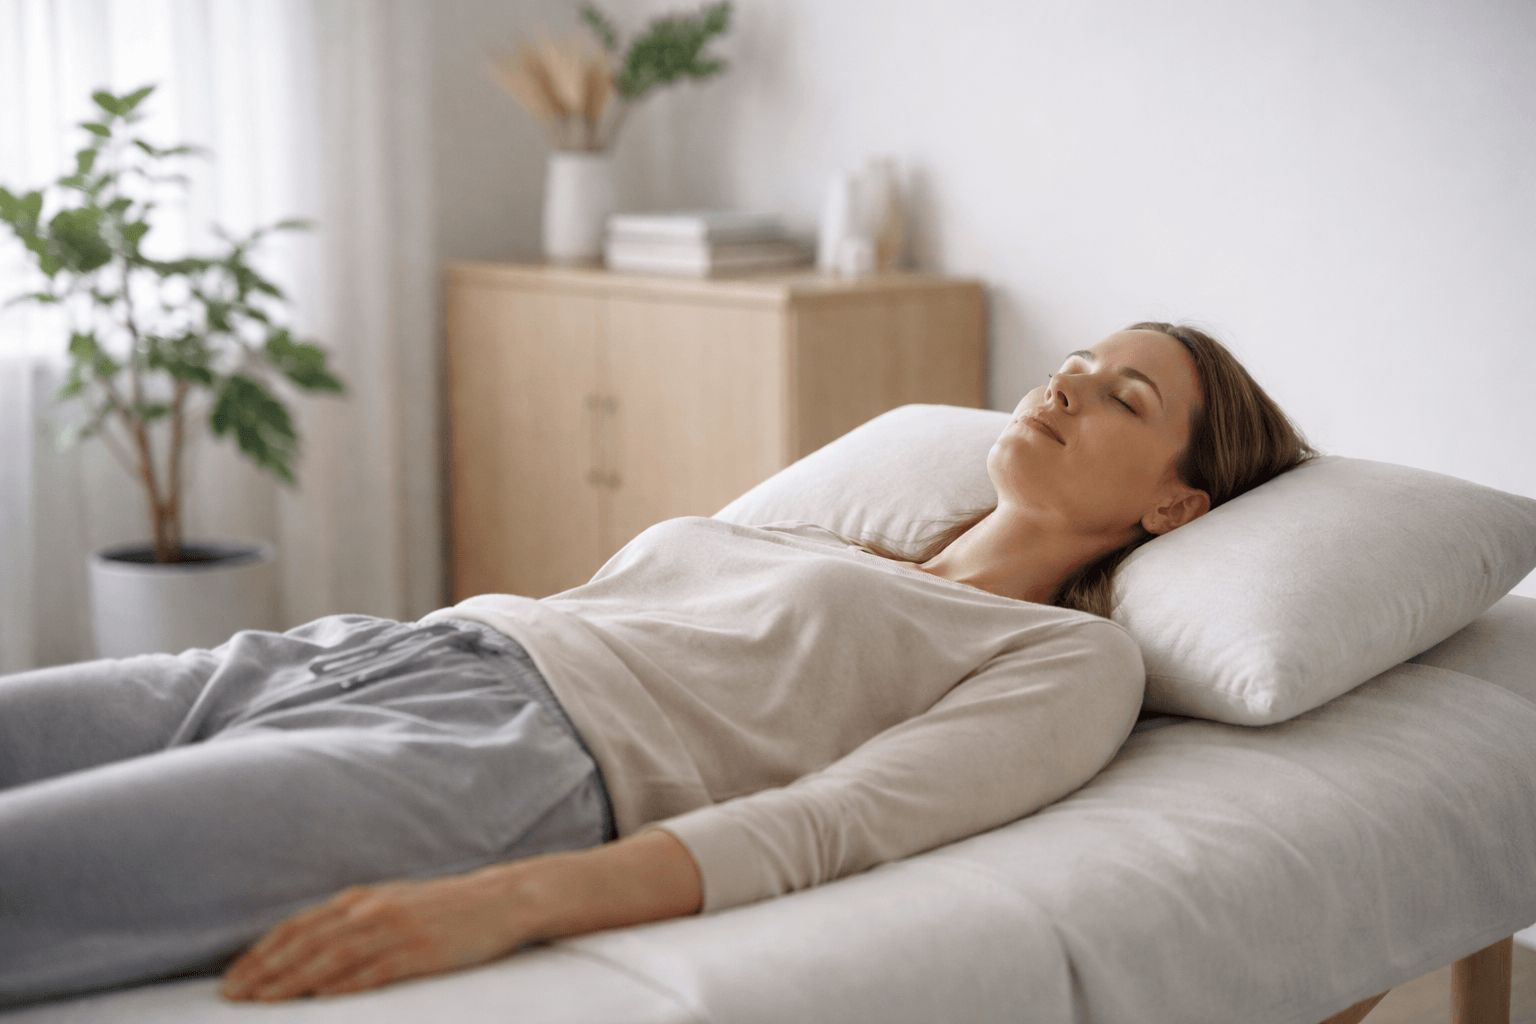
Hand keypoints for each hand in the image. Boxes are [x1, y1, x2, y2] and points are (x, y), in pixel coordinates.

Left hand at [218, 830, 701, 1001]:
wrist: (506, 898)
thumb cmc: (448, 907)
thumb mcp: (395, 903)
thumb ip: (354, 921)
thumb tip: (309, 947)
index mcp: (363, 899)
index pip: (299, 927)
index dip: (262, 953)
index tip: (233, 978)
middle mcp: (372, 910)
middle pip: (305, 944)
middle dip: (264, 971)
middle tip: (231, 996)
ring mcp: (397, 930)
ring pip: (330, 959)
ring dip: (290, 982)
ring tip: (260, 1002)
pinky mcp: (421, 951)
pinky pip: (374, 972)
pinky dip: (341, 986)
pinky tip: (319, 999)